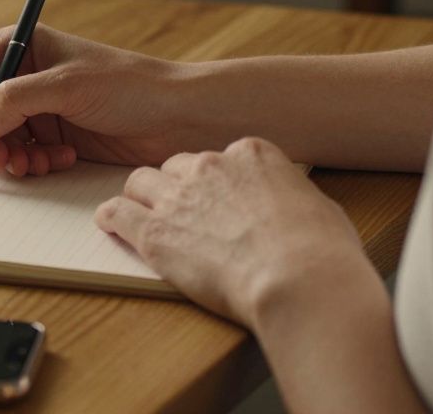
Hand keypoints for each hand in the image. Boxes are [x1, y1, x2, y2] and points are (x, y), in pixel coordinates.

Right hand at [0, 24, 198, 174]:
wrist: (177, 117)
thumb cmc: (132, 86)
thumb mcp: (68, 85)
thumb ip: (16, 99)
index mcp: (22, 45)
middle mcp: (24, 75)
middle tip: (2, 160)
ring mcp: (38, 107)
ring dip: (8, 156)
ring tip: (33, 164)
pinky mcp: (53, 135)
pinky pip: (22, 154)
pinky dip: (33, 163)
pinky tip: (61, 160)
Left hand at [94, 137, 368, 325]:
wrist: (299, 279)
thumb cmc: (321, 252)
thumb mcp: (317, 208)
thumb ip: (289, 199)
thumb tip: (290, 209)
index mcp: (251, 154)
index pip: (219, 158)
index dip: (216, 181)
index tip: (217, 198)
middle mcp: (210, 165)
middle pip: (177, 166)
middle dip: (178, 187)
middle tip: (183, 213)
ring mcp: (178, 196)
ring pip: (141, 182)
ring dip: (142, 198)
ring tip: (142, 215)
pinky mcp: (155, 231)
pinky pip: (117, 213)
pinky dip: (112, 217)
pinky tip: (111, 223)